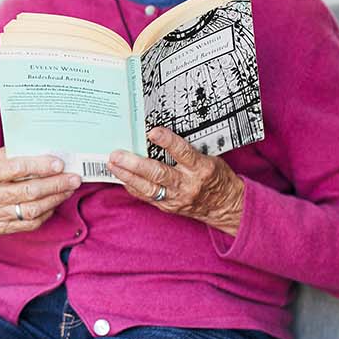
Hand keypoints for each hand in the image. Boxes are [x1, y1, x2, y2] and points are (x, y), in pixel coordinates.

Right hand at [0, 148, 81, 250]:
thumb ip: (8, 154)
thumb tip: (40, 150)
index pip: (18, 168)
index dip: (41, 166)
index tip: (59, 163)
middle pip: (30, 190)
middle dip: (56, 184)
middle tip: (74, 177)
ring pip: (33, 209)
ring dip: (56, 198)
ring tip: (68, 189)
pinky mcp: (0, 228)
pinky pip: (29, 223)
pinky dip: (45, 213)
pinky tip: (54, 202)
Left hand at [108, 127, 244, 235]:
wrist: (226, 206)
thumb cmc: (216, 177)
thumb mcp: (209, 158)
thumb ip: (187, 151)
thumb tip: (160, 136)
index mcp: (201, 168)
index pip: (182, 152)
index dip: (167, 142)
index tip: (152, 132)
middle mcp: (188, 184)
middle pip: (158, 173)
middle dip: (134, 164)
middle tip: (117, 154)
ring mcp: (177, 198)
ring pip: (148, 188)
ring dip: (128, 176)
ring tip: (112, 165)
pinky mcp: (169, 207)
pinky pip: (148, 197)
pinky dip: (133, 187)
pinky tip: (122, 178)